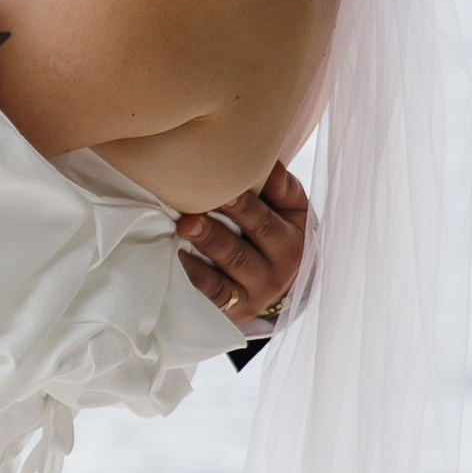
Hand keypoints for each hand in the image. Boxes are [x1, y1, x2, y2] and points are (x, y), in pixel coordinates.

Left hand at [176, 160, 308, 331]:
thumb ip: (282, 187)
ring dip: (203, 247)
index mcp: (293, 242)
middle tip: (190, 213)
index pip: (263, 222)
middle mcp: (277, 272)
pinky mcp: (236, 310)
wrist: (286, 281)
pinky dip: (195, 275)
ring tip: (183, 227)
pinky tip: (179, 256)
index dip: (241, 205)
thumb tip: (269, 163)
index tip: (218, 186)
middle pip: (240, 250)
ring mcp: (255, 294)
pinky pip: (213, 293)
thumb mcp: (291, 211)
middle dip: (214, 230)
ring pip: (225, 271)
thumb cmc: (281, 232)